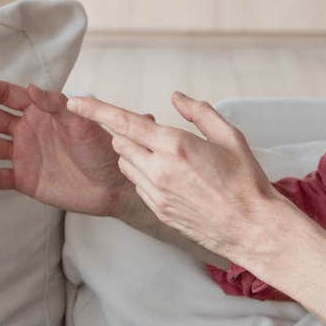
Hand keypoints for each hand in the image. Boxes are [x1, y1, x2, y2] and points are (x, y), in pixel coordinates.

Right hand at [0, 80, 142, 216]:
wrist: (115, 185)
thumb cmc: (103, 148)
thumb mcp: (83, 122)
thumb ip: (56, 105)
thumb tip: (30, 87)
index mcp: (40, 111)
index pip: (10, 96)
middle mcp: (28, 131)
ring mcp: (24, 155)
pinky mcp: (25, 180)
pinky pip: (1, 177)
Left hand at [66, 90, 280, 262]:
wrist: (251, 228)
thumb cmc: (246, 182)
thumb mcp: (230, 136)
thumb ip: (199, 112)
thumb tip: (176, 97)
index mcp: (176, 146)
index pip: (124, 122)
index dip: (95, 110)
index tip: (75, 101)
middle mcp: (159, 169)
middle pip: (120, 142)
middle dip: (127, 132)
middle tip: (152, 133)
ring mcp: (155, 193)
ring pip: (125, 164)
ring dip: (134, 153)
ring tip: (165, 156)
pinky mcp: (157, 210)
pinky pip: (137, 184)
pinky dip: (143, 174)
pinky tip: (169, 177)